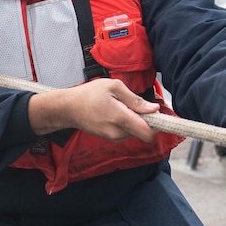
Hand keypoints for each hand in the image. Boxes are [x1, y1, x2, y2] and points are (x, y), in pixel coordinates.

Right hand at [27, 78, 157, 142]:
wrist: (68, 108)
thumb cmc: (89, 94)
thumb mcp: (113, 87)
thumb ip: (135, 99)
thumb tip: (154, 109)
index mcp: (120, 118)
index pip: (148, 133)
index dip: (157, 125)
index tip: (158, 113)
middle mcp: (118, 132)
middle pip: (144, 133)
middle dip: (146, 121)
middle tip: (138, 105)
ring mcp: (113, 137)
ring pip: (135, 132)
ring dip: (135, 121)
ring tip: (122, 106)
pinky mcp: (110, 138)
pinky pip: (126, 132)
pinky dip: (127, 124)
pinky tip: (116, 112)